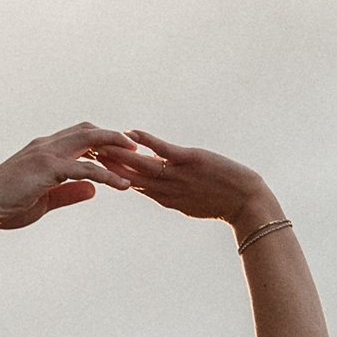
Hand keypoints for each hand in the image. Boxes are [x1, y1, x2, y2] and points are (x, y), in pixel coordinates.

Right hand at [0, 124, 128, 249]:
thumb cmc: (4, 205)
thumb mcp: (44, 201)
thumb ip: (69, 193)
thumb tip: (94, 190)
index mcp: (43, 150)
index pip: (78, 136)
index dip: (101, 140)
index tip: (120, 152)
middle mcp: (46, 145)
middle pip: (88, 130)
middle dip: (114, 136)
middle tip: (136, 147)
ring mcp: (47, 154)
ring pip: (90, 140)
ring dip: (116, 147)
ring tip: (137, 158)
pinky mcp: (48, 169)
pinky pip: (85, 168)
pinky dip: (107, 175)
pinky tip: (122, 185)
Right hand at [102, 130, 282, 232]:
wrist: (247, 203)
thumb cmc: (224, 203)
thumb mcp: (192, 204)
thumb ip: (171, 195)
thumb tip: (157, 189)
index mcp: (167, 199)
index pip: (135, 185)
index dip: (115, 176)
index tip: (97, 168)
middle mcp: (168, 189)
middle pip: (131, 175)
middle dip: (110, 164)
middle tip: (88, 153)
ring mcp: (178, 175)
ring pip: (142, 165)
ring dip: (120, 154)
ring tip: (101, 144)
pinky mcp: (190, 161)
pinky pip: (163, 150)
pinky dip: (146, 141)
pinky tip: (131, 132)